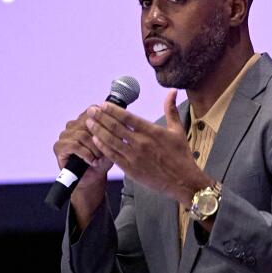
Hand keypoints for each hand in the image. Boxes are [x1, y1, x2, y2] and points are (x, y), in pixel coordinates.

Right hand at [54, 106, 113, 219]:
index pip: (93, 109)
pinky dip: (85, 154)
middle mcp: (73, 125)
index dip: (104, 118)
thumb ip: (113, 131)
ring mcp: (65, 135)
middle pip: (88, 122)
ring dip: (93, 148)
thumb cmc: (102, 160)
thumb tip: (120, 120)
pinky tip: (91, 160)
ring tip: (98, 158)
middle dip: (100, 137)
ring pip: (82, 135)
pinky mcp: (59, 146)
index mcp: (85, 119)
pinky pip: (74, 145)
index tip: (114, 129)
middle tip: (105, 151)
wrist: (93, 178)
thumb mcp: (112, 144)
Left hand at [85, 89, 210, 204]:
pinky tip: (95, 139)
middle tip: (90, 110)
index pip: (127, 117)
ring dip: (98, 130)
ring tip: (88, 122)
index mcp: (152, 131)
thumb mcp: (177, 130)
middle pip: (115, 127)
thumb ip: (171, 110)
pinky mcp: (131, 169)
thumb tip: (172, 91)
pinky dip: (103, 147)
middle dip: (100, 117)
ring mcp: (134, 156)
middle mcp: (141, 143)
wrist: (183, 181)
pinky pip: (113, 156)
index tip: (103, 104)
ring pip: (111, 140)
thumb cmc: (181, 156)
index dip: (113, 110)